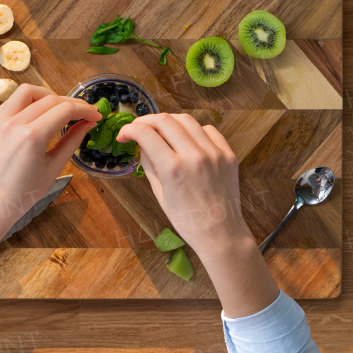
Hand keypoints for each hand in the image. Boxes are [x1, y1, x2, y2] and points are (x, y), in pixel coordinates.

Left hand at [0, 84, 100, 287]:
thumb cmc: (25, 192)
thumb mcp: (54, 167)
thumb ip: (72, 141)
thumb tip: (88, 123)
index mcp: (32, 136)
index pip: (65, 109)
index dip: (85, 109)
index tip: (95, 115)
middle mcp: (13, 123)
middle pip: (49, 99)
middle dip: (71, 103)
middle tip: (83, 113)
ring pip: (26, 92)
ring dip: (47, 95)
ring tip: (58, 108)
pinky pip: (10, 103)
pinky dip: (26, 103)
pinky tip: (35, 114)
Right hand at [117, 113, 278, 317]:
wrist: (220, 232)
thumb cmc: (186, 219)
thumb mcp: (159, 193)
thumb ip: (149, 163)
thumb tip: (141, 143)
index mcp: (173, 169)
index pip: (145, 133)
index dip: (129, 130)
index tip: (124, 135)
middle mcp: (194, 155)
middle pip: (164, 120)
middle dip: (146, 121)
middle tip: (139, 129)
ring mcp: (214, 152)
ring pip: (187, 119)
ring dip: (169, 121)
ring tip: (162, 131)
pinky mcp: (228, 153)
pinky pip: (208, 130)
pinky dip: (193, 130)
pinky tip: (187, 140)